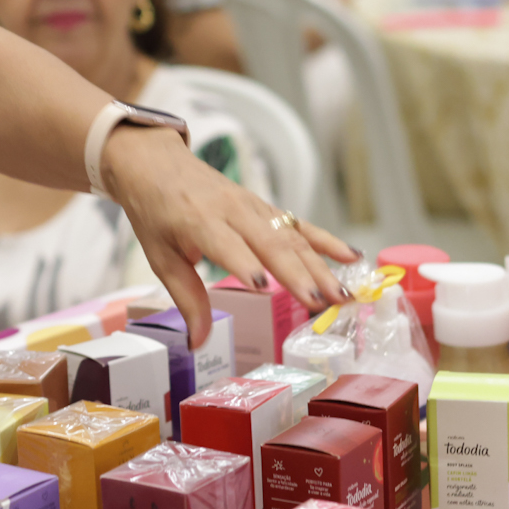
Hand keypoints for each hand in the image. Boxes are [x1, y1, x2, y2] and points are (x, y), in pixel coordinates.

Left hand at [100, 126, 357, 346]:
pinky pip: (299, 224)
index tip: (264, 287)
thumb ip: (187, 299)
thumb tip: (200, 343)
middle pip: (271, 242)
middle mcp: (233, 210)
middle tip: (322, 303)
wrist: (157, 164)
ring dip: (320, 265)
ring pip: (292, 236)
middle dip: (299, 274)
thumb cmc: (157, 212)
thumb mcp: (161, 257)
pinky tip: (351, 256)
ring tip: (344, 293)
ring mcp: (253, 206)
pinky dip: (326, 240)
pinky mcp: (265, 206)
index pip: (227, 244)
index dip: (245, 264)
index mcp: (199, 221)